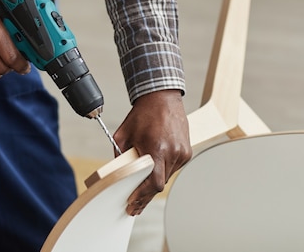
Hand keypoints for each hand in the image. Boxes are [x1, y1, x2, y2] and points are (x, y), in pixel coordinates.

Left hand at [113, 89, 190, 215]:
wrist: (162, 98)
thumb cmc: (143, 114)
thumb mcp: (123, 133)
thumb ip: (120, 155)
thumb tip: (116, 173)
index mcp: (157, 148)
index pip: (153, 183)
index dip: (142, 196)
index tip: (132, 202)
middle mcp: (173, 152)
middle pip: (159, 184)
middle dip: (145, 195)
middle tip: (134, 206)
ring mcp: (182, 153)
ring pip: (167, 177)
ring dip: (154, 183)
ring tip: (141, 192)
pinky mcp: (187, 152)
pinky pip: (173, 168)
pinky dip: (163, 171)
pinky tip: (154, 171)